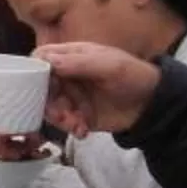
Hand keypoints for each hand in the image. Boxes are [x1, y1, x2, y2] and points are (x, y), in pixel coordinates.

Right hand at [34, 40, 160, 136]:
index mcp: (72, 55)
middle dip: (47, 102)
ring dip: (59, 118)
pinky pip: (63, 123)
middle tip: (60, 113)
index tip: (36, 84)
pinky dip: (70, 128)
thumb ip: (78, 63)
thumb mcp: (109, 66)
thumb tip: (45, 60)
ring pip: (50, 107)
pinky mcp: (78, 115)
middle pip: (41, 86)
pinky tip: (83, 131)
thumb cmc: (133, 76)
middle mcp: (67, 75)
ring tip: (75, 124)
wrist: (152, 105)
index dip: (34, 70)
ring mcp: (72, 96)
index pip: (41, 58)